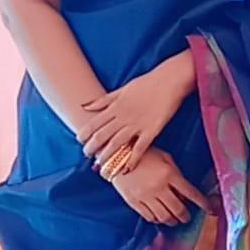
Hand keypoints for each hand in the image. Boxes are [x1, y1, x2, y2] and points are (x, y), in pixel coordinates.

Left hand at [77, 50, 195, 171]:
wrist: (169, 80)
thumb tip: (85, 106)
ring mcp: (137, 124)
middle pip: (101, 136)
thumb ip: (104, 100)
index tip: (80, 141)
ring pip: (116, 144)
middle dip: (92, 148)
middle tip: (88, 156)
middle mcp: (123, 117)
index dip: (84, 134)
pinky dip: (132, 160)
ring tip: (102, 167)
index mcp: (115, 106)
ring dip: (107, 156)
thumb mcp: (122, 89)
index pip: (94, 123)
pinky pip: (139, 148)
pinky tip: (126, 169)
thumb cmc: (147, 83)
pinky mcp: (151, 130)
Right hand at [109, 145, 218, 225]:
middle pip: (178, 209)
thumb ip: (177, 174)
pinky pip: (149, 217)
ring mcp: (146, 196)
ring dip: (172, 221)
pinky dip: (157, 220)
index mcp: (169, 174)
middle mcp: (159, 188)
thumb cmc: (144, 154)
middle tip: (187, 217)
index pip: (191, 193)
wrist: (117, 156)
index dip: (203, 203)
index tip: (211, 210)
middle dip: (186, 216)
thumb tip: (185, 194)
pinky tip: (159, 217)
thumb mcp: (165, 157)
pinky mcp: (134, 202)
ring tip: (174, 219)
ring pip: (164, 217)